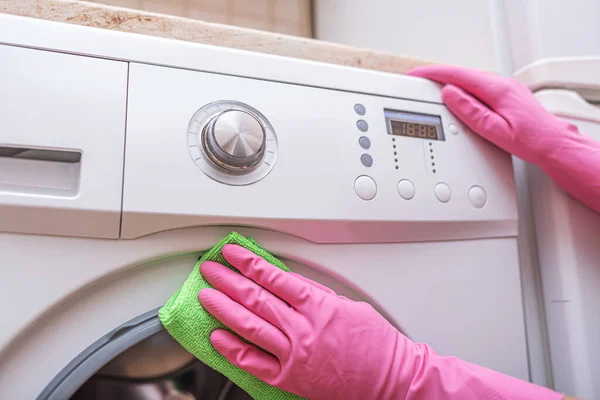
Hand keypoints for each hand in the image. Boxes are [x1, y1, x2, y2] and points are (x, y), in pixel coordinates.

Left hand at [198, 244, 411, 399]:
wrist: (390, 378)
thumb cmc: (375, 342)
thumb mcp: (347, 305)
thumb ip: (315, 293)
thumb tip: (286, 280)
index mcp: (317, 305)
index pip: (273, 277)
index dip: (248, 262)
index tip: (231, 253)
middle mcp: (302, 328)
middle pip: (255, 298)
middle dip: (228, 280)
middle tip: (210, 270)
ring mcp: (295, 354)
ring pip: (250, 327)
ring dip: (224, 309)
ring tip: (206, 296)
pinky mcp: (290, 378)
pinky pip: (255, 363)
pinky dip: (233, 349)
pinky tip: (217, 337)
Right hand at [408, 64, 599, 213]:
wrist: (554, 145)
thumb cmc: (530, 141)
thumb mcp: (494, 130)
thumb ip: (471, 111)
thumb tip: (450, 94)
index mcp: (497, 90)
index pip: (457, 75)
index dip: (433, 74)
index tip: (416, 75)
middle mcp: (502, 84)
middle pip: (462, 75)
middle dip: (437, 77)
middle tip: (418, 82)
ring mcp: (505, 89)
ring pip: (470, 81)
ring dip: (449, 83)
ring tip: (431, 89)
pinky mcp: (507, 96)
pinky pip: (478, 87)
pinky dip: (462, 89)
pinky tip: (457, 98)